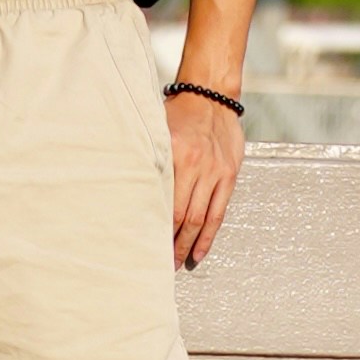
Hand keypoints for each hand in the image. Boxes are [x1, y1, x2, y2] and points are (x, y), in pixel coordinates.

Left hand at [165, 85, 243, 269]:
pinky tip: (199, 252)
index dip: (157, 229)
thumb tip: (130, 190)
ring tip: (179, 263)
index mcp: (174, 153)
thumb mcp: (159, 130)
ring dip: (188, 246)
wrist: (212, 94)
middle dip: (172, 245)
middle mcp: (196, 164)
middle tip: (162, 265)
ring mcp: (215, 171)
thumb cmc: (180, 113)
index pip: (164, 202)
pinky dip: (208, 236)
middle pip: (182, 217)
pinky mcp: (229, 175)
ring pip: (200, 219)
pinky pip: (218, 213)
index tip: (147, 247)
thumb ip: (151, 159)